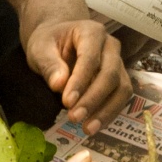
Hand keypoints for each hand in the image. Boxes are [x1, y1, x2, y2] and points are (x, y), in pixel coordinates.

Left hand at [26, 17, 131, 132]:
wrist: (59, 40)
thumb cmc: (49, 42)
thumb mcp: (40, 49)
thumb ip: (49, 64)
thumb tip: (59, 85)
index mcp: (92, 32)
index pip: (90, 58)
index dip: (80, 81)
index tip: (66, 102)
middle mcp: (111, 46)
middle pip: (110, 74)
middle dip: (93, 99)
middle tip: (75, 118)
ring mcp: (118, 63)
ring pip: (121, 89)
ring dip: (106, 111)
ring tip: (87, 129)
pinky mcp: (119, 79)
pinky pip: (120, 98)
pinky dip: (109, 113)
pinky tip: (94, 126)